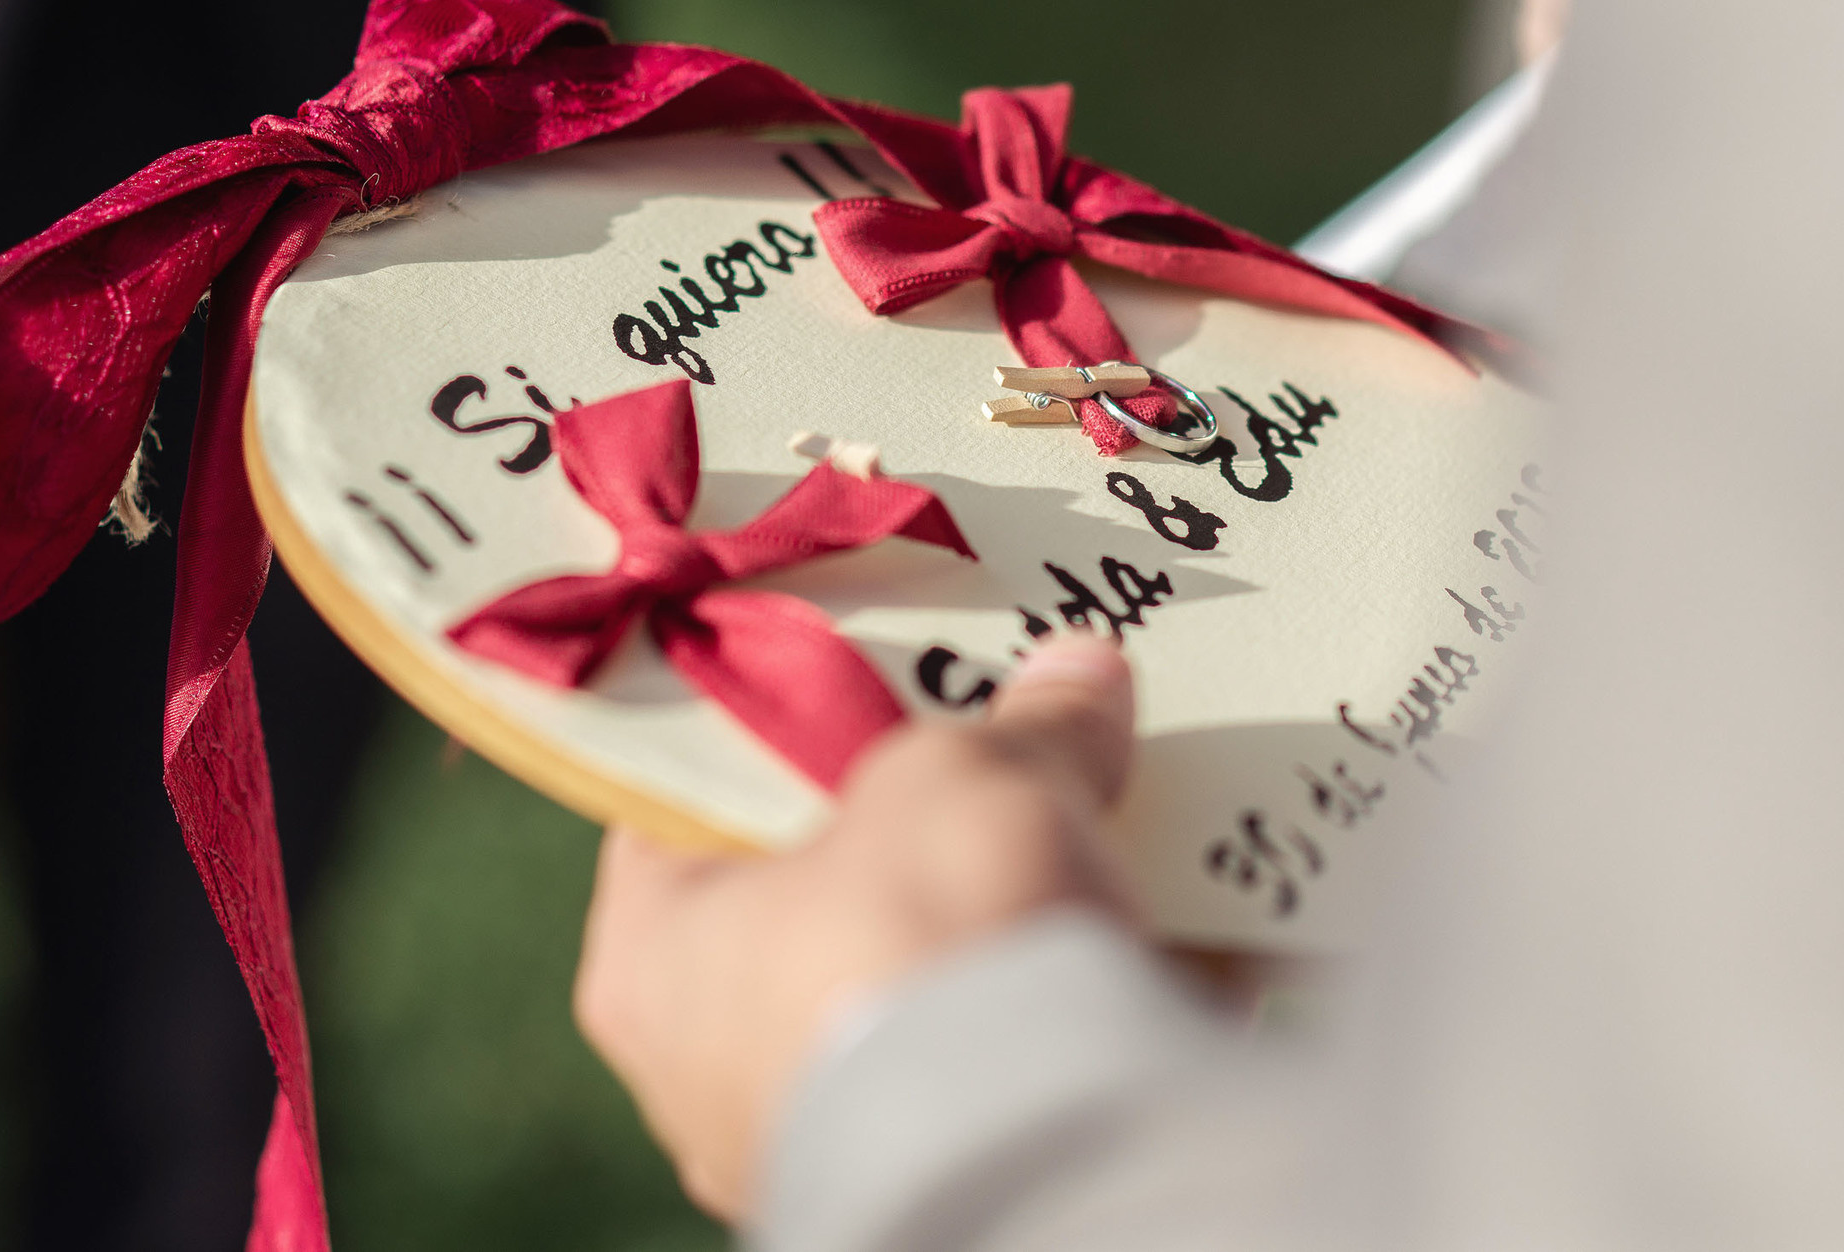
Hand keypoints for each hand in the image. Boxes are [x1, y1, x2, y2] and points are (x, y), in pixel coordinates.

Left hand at [573, 633, 1141, 1221]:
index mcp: (655, 957)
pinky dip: (1102, 998)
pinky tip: (1188, 929)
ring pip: (944, 982)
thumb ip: (1022, 724)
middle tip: (1013, 741)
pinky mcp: (967, 1174)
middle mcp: (722, 1067)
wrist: (1039, 1156)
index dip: (772, 726)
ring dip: (1032, 910)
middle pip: (836, 892)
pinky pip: (1032, 1060)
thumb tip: (1079, 677)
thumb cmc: (925, 945)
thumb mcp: (967, 775)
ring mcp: (842, 1133)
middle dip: (939, 821)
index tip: (852, 669)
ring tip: (1125, 825)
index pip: (687, 808)